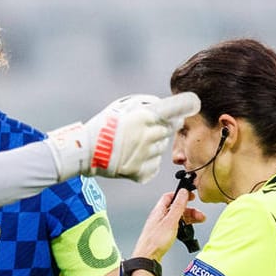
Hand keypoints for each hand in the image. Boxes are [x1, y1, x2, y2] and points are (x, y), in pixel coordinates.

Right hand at [47, 92, 199, 182]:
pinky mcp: (138, 172)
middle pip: (169, 131)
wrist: (84, 151)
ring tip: (136, 145)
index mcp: (144, 116)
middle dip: (164, 129)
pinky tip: (135, 158)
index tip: (192, 105)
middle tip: (148, 130)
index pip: (176, 111)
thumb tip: (163, 105)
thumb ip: (144, 104)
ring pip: (161, 150)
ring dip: (154, 146)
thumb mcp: (121, 106)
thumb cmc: (102, 126)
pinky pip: (154, 167)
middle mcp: (147, 135)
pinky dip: (148, 163)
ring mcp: (144, 155)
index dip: (185, 108)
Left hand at [133, 188, 205, 262]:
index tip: (191, 197)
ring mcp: (161, 226)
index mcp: (159, 210)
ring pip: (177, 217)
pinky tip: (187, 230)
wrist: (148, 257)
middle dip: (189, 209)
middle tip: (199, 214)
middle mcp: (159, 217)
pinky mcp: (162, 234)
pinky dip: (183, 226)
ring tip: (199, 221)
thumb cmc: (155, 241)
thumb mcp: (170, 221)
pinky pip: (175, 226)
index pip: (169, 196)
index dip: (181, 195)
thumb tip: (183, 192)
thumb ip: (178, 206)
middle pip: (176, 208)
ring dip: (188, 218)